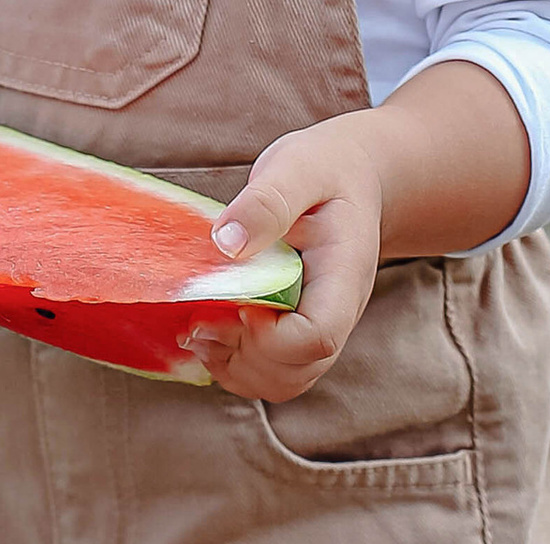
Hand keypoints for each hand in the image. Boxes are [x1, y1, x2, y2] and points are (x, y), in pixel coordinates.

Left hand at [179, 116, 384, 402]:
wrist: (351, 176)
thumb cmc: (326, 167)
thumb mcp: (298, 168)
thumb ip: (266, 203)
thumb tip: (225, 243)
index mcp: (345, 274)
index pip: (317, 335)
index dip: (270, 335)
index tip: (237, 301)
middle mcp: (338, 312)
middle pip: (296, 369)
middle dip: (241, 354)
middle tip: (198, 318)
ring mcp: (319, 327)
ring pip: (281, 381)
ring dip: (234, 366)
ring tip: (198, 328)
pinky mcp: (298, 330)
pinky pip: (272, 373)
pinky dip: (235, 365)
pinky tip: (209, 330)